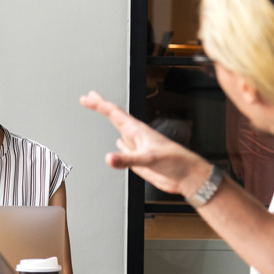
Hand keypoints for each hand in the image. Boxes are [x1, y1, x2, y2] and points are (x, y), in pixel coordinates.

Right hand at [79, 91, 210, 196]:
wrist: (186, 176)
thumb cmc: (176, 161)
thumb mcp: (149, 159)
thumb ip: (128, 159)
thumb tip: (109, 158)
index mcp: (138, 131)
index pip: (114, 113)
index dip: (99, 104)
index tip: (87, 98)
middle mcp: (137, 136)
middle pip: (115, 117)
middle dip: (101, 106)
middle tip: (90, 96)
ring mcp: (138, 147)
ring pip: (120, 130)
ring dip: (110, 121)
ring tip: (102, 113)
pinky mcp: (140, 159)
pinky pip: (125, 148)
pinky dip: (119, 144)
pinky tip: (118, 143)